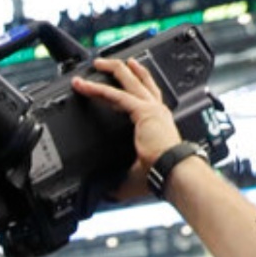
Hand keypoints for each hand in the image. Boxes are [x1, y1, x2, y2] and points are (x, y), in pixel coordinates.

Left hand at [71, 57, 187, 200]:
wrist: (172, 173)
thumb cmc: (160, 175)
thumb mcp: (134, 175)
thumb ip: (119, 180)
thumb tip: (106, 192)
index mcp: (158, 122)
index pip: (143, 97)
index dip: (132, 87)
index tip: (122, 82)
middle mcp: (157, 111)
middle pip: (139, 81)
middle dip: (122, 69)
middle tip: (106, 64)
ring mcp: (151, 108)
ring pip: (127, 81)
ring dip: (110, 70)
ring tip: (95, 64)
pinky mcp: (143, 112)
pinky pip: (115, 96)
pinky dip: (98, 90)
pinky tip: (84, 86)